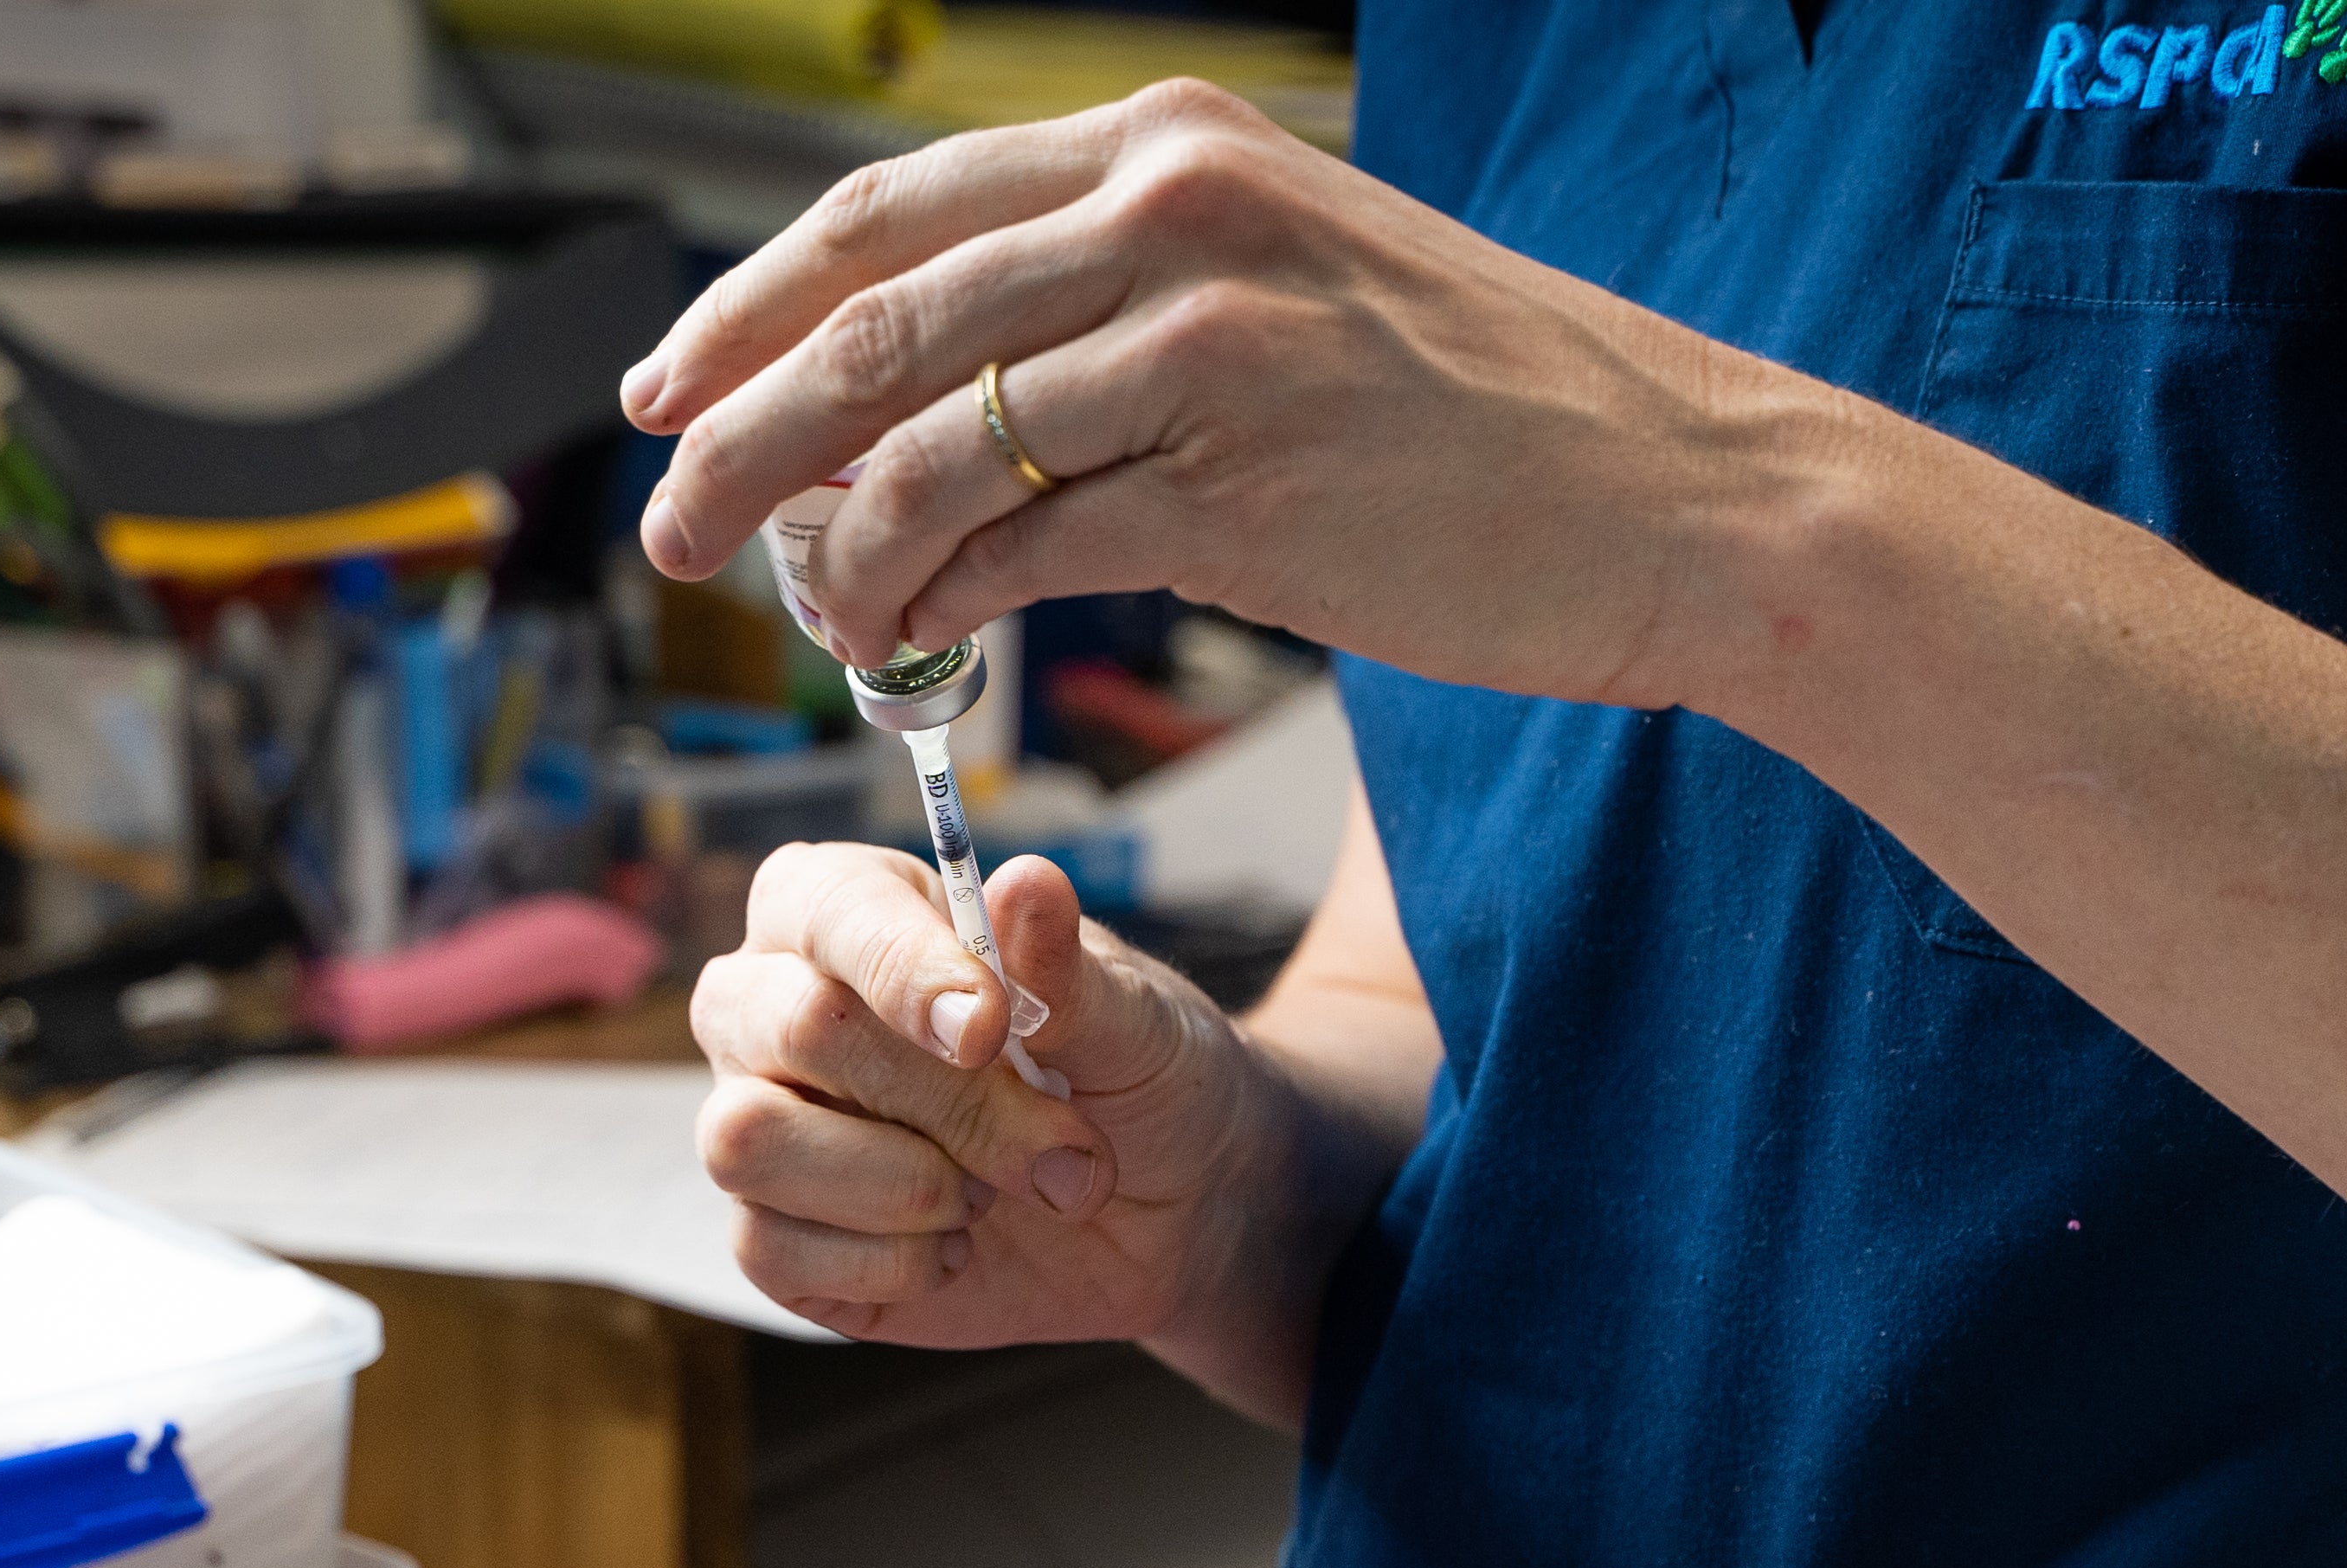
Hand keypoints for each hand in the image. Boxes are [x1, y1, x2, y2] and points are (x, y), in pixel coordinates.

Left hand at [621, 80, 1792, 710]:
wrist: (1680, 497)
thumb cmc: (1484, 423)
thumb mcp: (1279, 302)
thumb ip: (1103, 321)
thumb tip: (907, 426)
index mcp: (1171, 144)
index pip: (891, 209)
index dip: (748, 304)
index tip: (666, 389)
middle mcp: (1175, 208)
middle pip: (870, 316)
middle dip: (734, 432)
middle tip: (668, 527)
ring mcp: (1206, 339)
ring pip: (926, 441)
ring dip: (828, 546)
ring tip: (805, 615)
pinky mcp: (1238, 479)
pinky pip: (1018, 546)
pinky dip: (936, 603)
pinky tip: (910, 645)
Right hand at [693, 837, 1283, 1355]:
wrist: (1173, 1221)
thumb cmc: (1142, 1086)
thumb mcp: (1139, 1023)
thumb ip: (1070, 969)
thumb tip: (1027, 883)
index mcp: (856, 911)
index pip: (828, 909)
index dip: (904, 969)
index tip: (989, 1031)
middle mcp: (780, 1006)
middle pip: (787, 1026)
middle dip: (943, 1101)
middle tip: (1057, 1146)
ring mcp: (767, 1122)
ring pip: (745, 1139)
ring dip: (902, 1184)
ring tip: (991, 1194)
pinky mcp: (773, 1238)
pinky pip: (769, 1251)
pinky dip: (891, 1262)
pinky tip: (957, 1247)